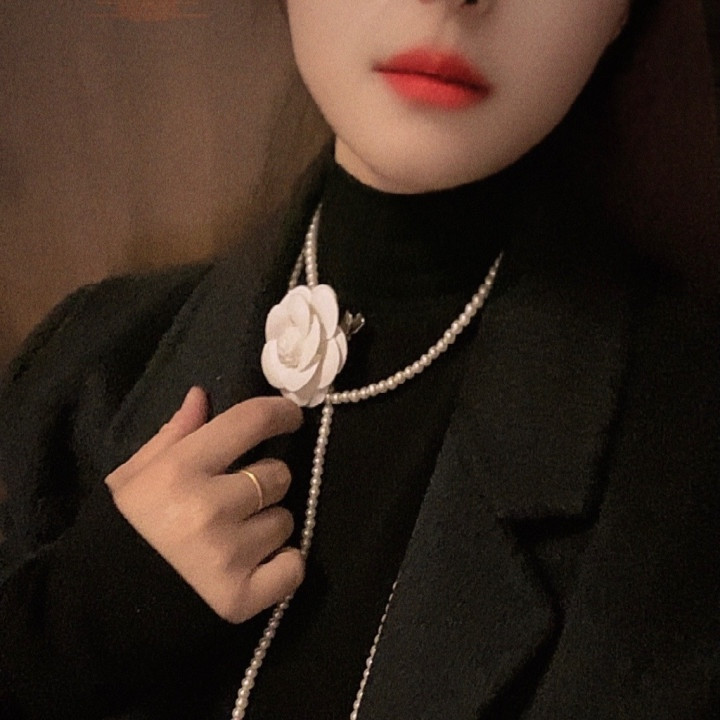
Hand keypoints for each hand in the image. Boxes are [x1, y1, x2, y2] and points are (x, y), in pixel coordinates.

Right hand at [105, 388, 303, 623]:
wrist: (107, 609)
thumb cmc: (125, 531)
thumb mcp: (134, 476)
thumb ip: (172, 435)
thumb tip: (202, 396)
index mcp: (179, 470)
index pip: (251, 422)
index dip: (280, 412)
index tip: (289, 416)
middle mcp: (207, 508)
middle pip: (278, 475)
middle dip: (263, 483)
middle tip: (235, 501)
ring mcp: (227, 554)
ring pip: (287, 520)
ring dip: (269, 526)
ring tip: (234, 538)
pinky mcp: (242, 597)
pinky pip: (294, 566)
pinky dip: (283, 566)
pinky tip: (255, 568)